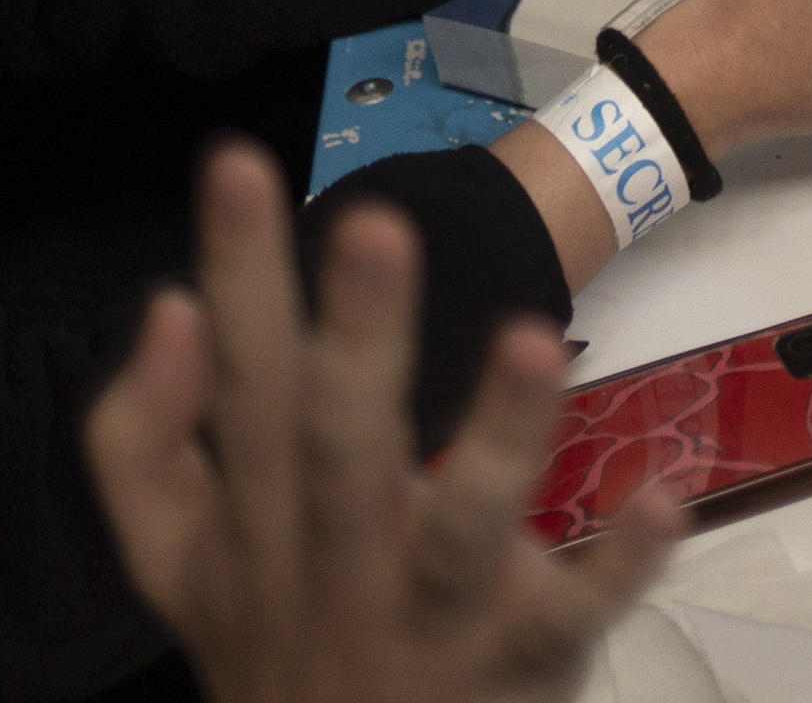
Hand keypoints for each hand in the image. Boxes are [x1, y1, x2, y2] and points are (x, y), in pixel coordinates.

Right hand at [87, 144, 662, 702]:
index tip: (237, 159)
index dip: (238, 274)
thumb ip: (142, 439)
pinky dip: (620, 561)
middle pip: (337, 446)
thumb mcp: (176, 559)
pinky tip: (668, 497)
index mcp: (255, 522)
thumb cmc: (273, 646)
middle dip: (359, 337)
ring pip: (460, 526)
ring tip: (529, 337)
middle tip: (379, 220)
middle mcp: (334, 562)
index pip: (243, 382)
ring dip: (496, 433)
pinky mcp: (518, 661)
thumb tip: (169, 307)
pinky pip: (573, 612)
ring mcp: (430, 616)